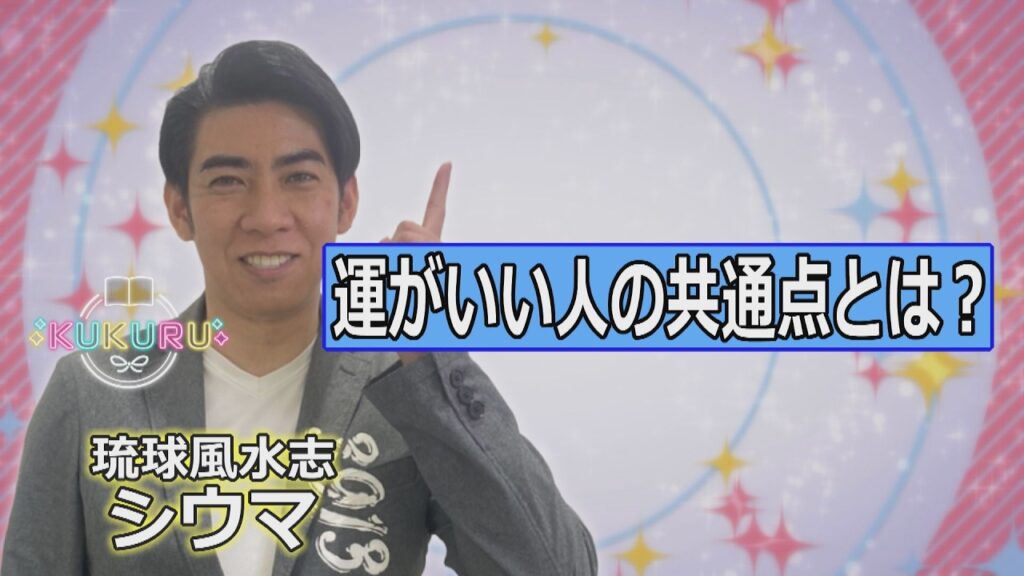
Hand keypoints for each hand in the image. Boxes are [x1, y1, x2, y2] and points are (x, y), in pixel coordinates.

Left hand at [384, 162, 450, 363]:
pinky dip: (383, 272)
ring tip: (400, 292)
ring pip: (394, 241)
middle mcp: (438, 250)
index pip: (436, 214)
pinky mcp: (422, 264)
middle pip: (405, 227)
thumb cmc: (416, 326)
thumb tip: (381, 237)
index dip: (439, 188)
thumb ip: (393, 256)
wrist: (430, 349)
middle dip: (394, 246)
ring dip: (387, 262)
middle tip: (402, 281)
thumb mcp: (401, 288)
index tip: (446, 166)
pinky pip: (391, 254)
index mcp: (437, 253)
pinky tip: (396, 291)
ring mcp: (431, 256)